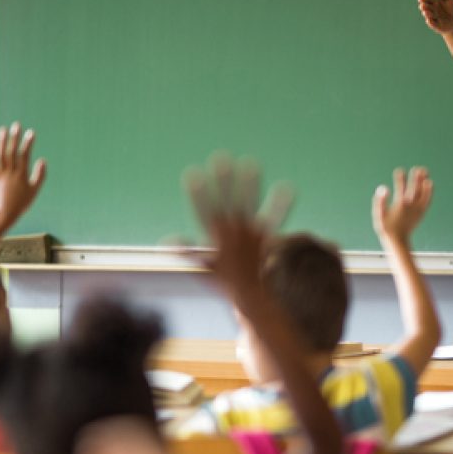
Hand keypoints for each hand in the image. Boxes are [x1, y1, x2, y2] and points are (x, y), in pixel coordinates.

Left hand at [0, 122, 46, 225]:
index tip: (31, 132)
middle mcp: (10, 173)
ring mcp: (1, 174)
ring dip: (2, 142)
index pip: (24, 155)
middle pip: (11, 152)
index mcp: (21, 175)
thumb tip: (42, 160)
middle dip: (14, 138)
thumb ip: (40, 175)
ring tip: (4, 130)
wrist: (6, 213)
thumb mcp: (35, 190)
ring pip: (0, 156)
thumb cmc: (23, 202)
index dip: (28, 143)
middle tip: (17, 125)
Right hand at [182, 152, 291, 298]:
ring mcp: (250, 233)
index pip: (203, 210)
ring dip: (250, 184)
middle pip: (227, 201)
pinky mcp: (266, 237)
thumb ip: (187, 251)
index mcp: (216, 236)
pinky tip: (286, 187)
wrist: (250, 296)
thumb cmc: (225, 281)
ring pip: (249, 204)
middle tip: (221, 157)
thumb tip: (166, 241)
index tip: (192, 173)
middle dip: (223, 180)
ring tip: (251, 161)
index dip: (197, 192)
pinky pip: (274, 218)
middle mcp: (233, 231)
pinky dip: (280, 204)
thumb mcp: (203, 266)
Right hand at [373, 166, 432, 244]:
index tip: (399, 170)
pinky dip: (429, 192)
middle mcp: (410, 205)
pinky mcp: (421, 213)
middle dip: (415, 178)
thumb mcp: (379, 215)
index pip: (400, 188)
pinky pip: (427, 200)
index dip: (400, 178)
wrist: (398, 240)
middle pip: (414, 188)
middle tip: (417, 168)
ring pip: (422, 193)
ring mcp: (417, 209)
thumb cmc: (386, 228)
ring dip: (423, 182)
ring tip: (425, 171)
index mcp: (400, 204)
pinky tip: (430, 184)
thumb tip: (383, 188)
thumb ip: (380, 201)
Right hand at [418, 0, 452, 34]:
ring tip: (426, 12)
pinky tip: (429, 20)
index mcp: (431, 1)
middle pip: (425, 7)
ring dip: (427, 13)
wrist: (452, 22)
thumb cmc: (448, 8)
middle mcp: (430, 9)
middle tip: (423, 6)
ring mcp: (432, 18)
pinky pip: (432, 24)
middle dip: (425, 6)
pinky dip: (431, 22)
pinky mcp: (436, 26)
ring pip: (428, 15)